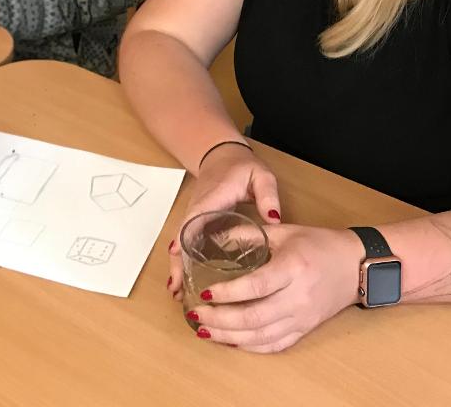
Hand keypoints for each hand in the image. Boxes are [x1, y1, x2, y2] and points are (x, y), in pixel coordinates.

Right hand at [166, 144, 281, 301]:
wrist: (223, 157)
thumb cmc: (242, 168)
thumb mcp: (260, 175)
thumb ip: (267, 193)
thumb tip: (273, 218)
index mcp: (211, 199)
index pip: (195, 219)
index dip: (186, 237)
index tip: (178, 257)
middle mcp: (197, 210)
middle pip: (181, 238)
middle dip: (178, 263)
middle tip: (178, 289)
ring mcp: (193, 218)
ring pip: (180, 244)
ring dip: (177, 267)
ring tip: (178, 294)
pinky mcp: (195, 225)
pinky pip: (185, 245)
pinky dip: (182, 263)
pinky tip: (183, 284)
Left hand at [183, 224, 363, 352]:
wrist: (355, 266)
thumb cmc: (320, 245)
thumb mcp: (284, 232)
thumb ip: (249, 234)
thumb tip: (216, 238)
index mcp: (292, 268)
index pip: (256, 286)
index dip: (228, 293)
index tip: (205, 293)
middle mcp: (298, 297)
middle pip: (254, 317)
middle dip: (220, 320)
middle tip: (196, 315)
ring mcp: (302, 317)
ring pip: (261, 337)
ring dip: (229, 337)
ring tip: (205, 330)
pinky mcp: (305, 330)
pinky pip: (275, 345)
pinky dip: (250, 347)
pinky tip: (231, 341)